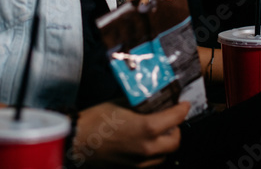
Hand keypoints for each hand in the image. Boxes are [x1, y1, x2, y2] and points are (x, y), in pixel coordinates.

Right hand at [73, 101, 189, 166]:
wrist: (77, 141)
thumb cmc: (95, 119)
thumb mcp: (121, 104)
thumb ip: (139, 103)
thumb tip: (150, 98)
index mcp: (147, 128)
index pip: (176, 118)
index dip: (182, 109)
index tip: (183, 104)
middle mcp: (148, 148)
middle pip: (175, 141)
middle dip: (176, 128)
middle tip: (170, 118)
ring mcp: (140, 161)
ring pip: (164, 154)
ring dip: (165, 142)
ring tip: (158, 131)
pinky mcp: (132, 168)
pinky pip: (151, 162)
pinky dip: (153, 152)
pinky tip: (145, 142)